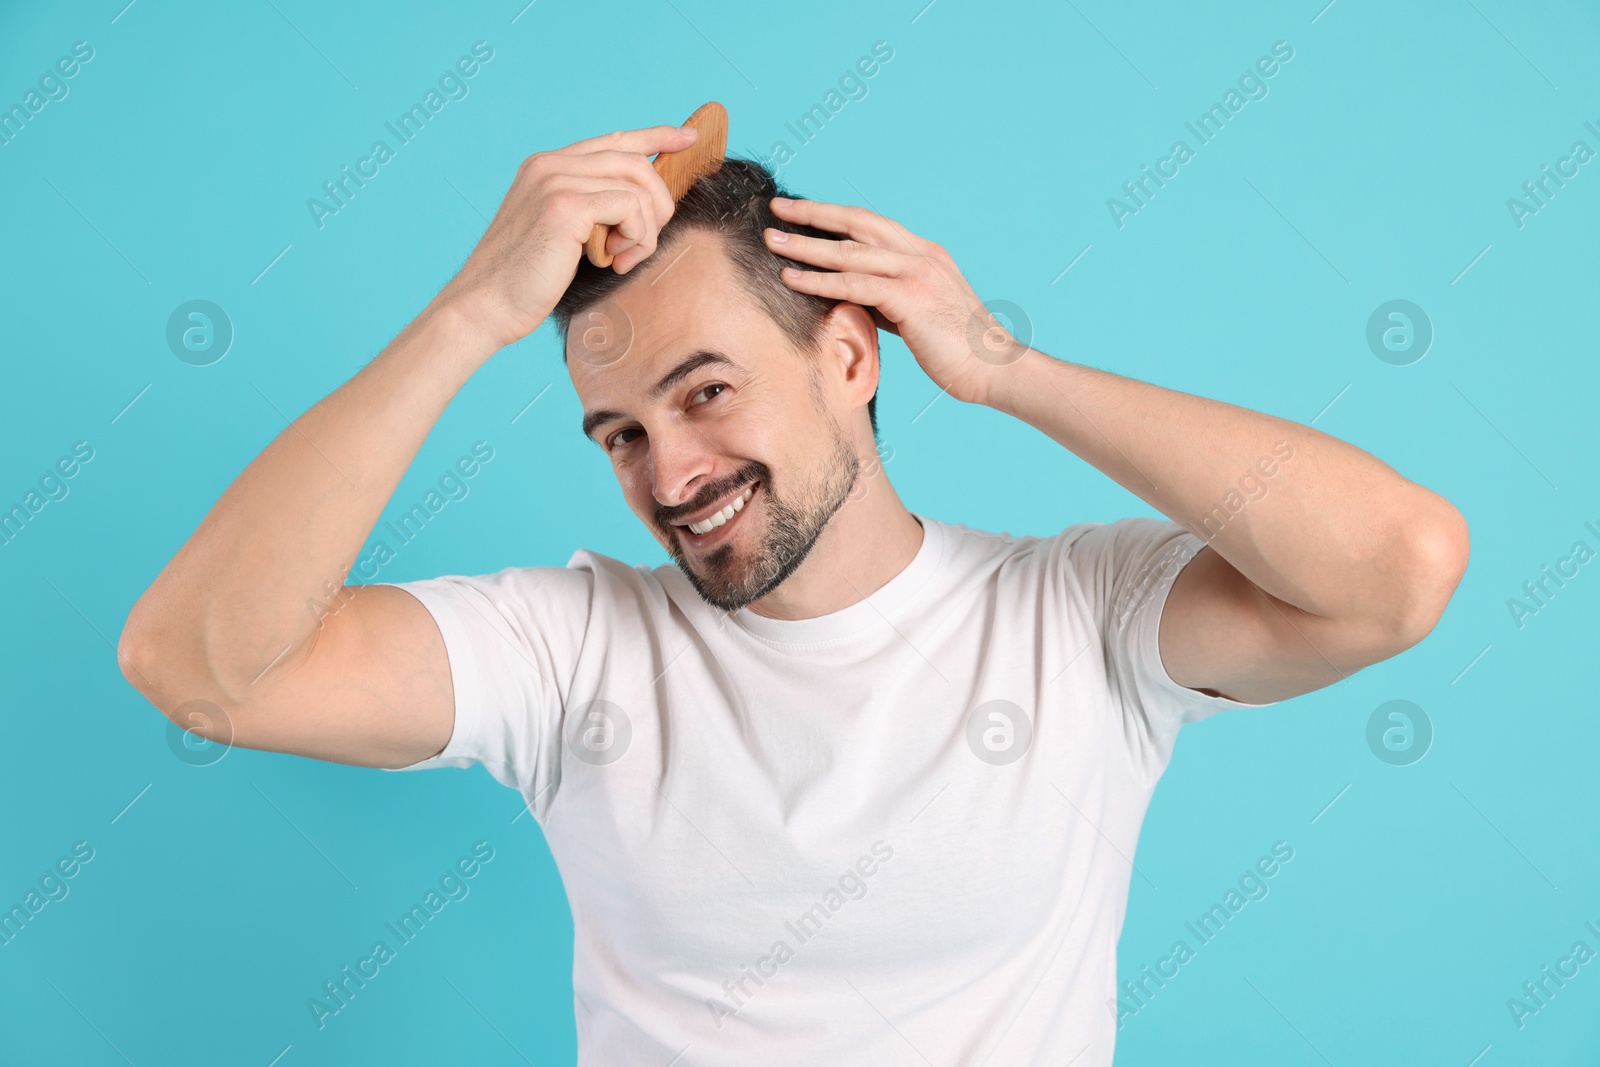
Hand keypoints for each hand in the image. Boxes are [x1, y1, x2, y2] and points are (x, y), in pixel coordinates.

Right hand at [438, 124, 698, 351]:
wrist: (485, 306)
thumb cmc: (525, 282)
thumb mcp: (563, 236)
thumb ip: (593, 212)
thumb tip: (641, 207)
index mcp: (547, 166)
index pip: (614, 140)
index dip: (655, 136)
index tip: (688, 138)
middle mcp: (550, 164)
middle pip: (635, 161)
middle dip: (658, 204)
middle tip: (643, 245)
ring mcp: (556, 179)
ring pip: (638, 185)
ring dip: (645, 230)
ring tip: (623, 259)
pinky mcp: (565, 204)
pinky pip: (630, 209)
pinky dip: (636, 239)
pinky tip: (614, 262)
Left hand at [764, 197, 1027, 406]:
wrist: (995, 368)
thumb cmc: (958, 351)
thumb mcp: (918, 315)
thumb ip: (887, 301)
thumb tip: (849, 299)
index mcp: (925, 254)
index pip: (871, 224)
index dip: (835, 216)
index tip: (802, 213)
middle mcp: (921, 254)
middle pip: (857, 222)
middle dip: (813, 213)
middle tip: (776, 209)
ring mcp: (917, 272)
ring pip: (849, 251)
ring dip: (806, 245)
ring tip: (772, 241)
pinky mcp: (910, 297)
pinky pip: (854, 283)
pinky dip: (819, 279)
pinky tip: (792, 278)